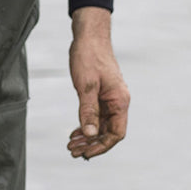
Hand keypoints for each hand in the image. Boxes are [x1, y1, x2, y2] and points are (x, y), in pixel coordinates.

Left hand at [67, 6, 128, 158]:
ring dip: (87, 137)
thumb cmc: (89, 57)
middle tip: (72, 151)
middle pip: (108, 132)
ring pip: (101, 126)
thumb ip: (88, 111)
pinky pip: (96, 116)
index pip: (116, 133)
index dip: (102, 146)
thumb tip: (90, 135)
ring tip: (71, 145)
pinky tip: (75, 132)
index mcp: (120, 101)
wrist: (89, 36)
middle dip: (91, 144)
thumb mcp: (86, 86)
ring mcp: (110, 99)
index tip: (85, 153)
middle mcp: (118, 102)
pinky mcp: (101, 95)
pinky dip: (86, 125)